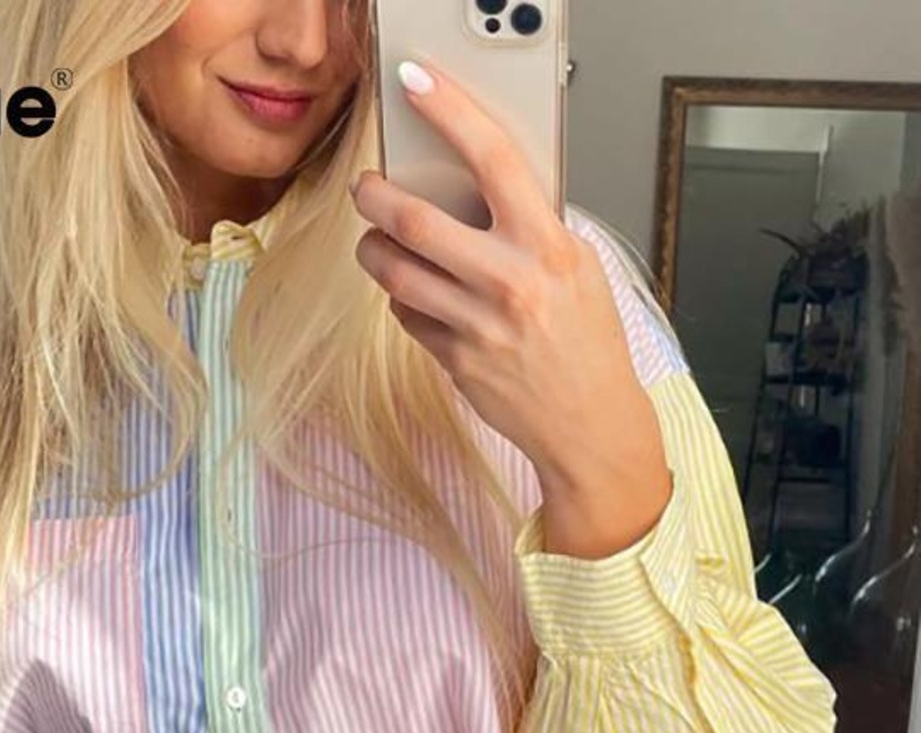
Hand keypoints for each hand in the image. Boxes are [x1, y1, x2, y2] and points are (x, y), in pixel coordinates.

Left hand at [350, 57, 669, 518]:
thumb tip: (478, 190)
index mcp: (548, 247)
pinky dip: (400, 299)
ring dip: (373, 250)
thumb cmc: (588, 344)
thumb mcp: (578, 269)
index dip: (450, 112)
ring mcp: (478, 326)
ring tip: (373, 239)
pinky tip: (410, 293)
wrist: (590, 425)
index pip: (494, 158)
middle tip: (365, 187)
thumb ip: (533, 229)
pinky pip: (408, 316)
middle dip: (376, 196)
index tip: (417, 84)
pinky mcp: (456, 362)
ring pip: (398, 273)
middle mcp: (511, 283)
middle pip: (418, 220)